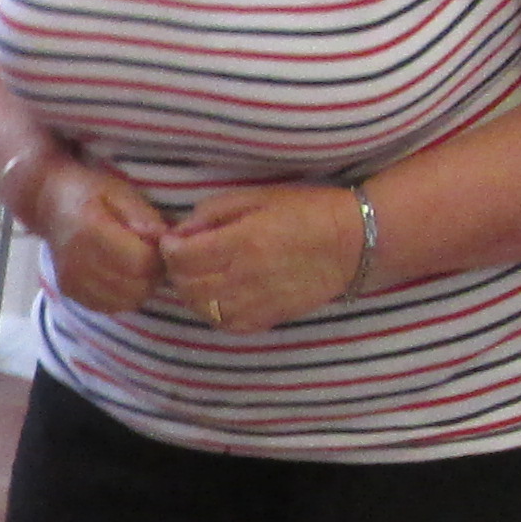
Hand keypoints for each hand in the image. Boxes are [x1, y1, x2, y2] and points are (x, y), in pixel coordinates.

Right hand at [12, 142, 169, 315]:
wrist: (49, 204)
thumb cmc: (89, 194)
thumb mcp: (119, 191)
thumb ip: (141, 214)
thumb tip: (161, 237)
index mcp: (91, 231)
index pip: (140, 262)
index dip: (158, 255)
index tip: (157, 243)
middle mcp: (78, 261)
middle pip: (135, 285)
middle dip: (152, 273)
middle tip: (150, 255)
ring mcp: (72, 280)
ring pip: (125, 301)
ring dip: (140, 286)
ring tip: (136, 265)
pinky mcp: (70, 292)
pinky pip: (109, 307)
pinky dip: (122, 296)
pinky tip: (120, 276)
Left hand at [156, 184, 370, 333]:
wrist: (351, 244)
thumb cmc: (304, 211)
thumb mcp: (256, 196)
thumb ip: (213, 212)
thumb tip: (181, 232)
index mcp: (242, 241)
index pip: (182, 256)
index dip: (169, 248)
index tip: (173, 240)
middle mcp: (245, 276)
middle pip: (187, 285)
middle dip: (176, 271)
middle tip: (183, 258)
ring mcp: (256, 302)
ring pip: (201, 308)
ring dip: (191, 293)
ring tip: (200, 276)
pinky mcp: (267, 319)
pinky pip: (225, 324)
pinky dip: (213, 312)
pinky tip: (219, 295)